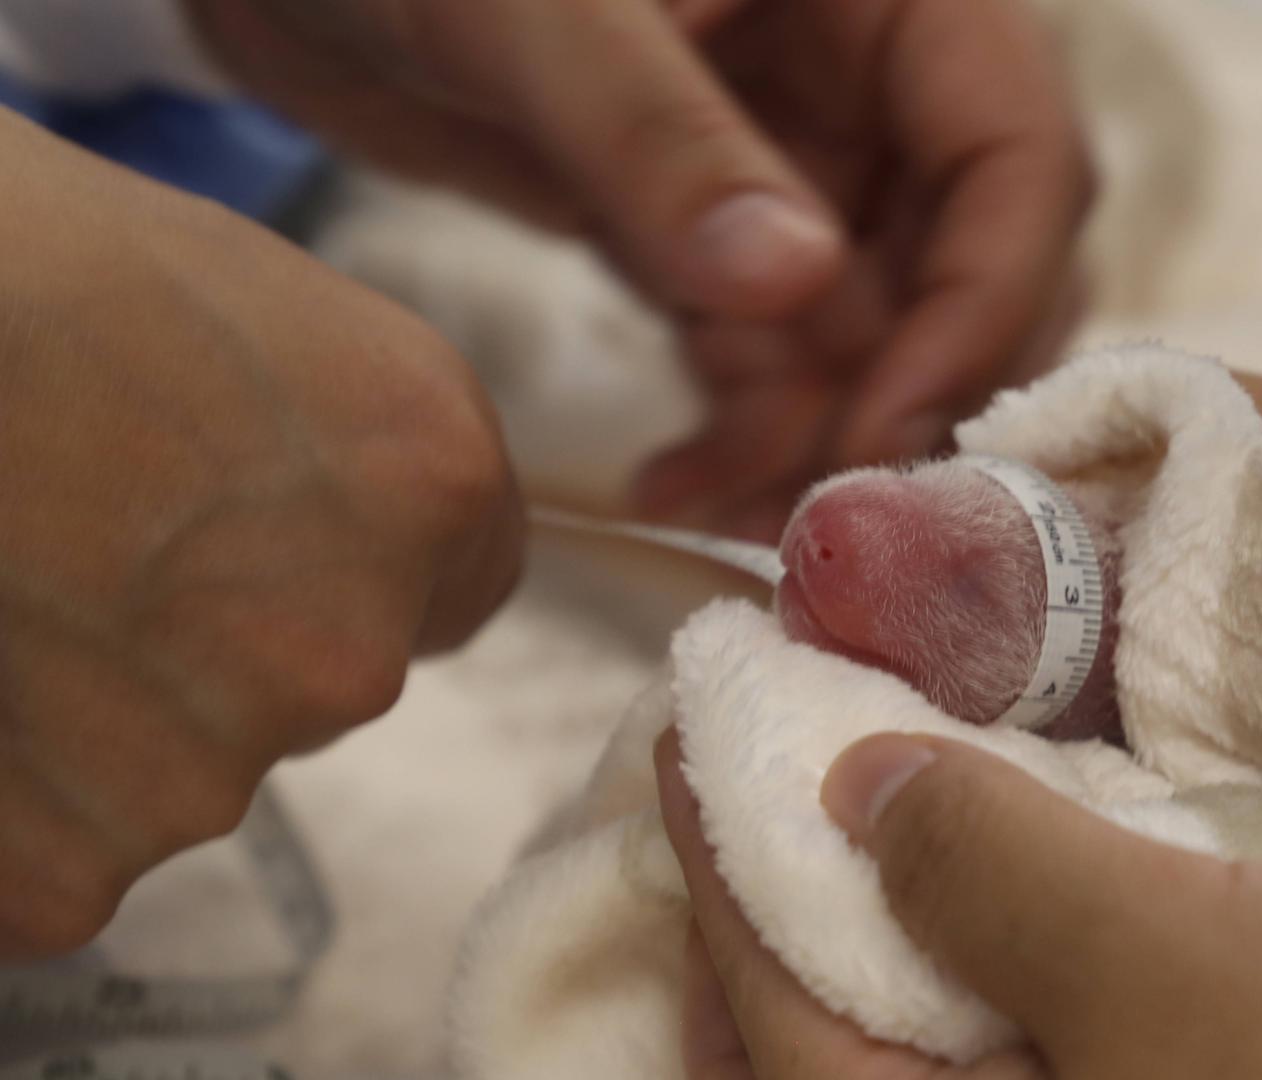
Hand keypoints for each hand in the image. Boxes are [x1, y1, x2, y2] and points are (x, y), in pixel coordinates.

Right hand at [0, 110, 522, 958]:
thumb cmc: (32, 274)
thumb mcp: (265, 309)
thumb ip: (357, 452)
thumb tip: (369, 541)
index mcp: (432, 484)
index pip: (456, 592)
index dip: (341, 556)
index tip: (242, 518)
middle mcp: (353, 652)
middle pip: (318, 684)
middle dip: (220, 634)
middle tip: (82, 534)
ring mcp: (213, 772)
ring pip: (182, 770)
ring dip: (100, 715)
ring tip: (11, 582)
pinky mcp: (71, 871)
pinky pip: (62, 850)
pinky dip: (11, 795)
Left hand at [187, 0, 1093, 540]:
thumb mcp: (532, 10)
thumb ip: (659, 134)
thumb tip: (796, 286)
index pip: (1019, 150)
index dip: (986, 298)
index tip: (892, 426)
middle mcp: (869, 83)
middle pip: (973, 265)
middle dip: (911, 393)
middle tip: (829, 510)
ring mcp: (798, 169)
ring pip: (879, 336)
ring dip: (823, 442)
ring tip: (728, 515)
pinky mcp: (716, 239)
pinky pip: (778, 359)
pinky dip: (747, 436)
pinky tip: (673, 486)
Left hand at [658, 730, 1261, 1078]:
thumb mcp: (1157, 951)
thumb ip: (982, 863)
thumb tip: (856, 785)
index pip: (764, 1006)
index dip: (714, 840)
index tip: (693, 711)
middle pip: (808, 1048)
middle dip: (764, 906)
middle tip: (755, 766)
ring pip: (901, 1050)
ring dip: (868, 926)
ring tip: (856, 799)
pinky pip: (995, 1053)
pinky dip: (968, 961)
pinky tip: (993, 874)